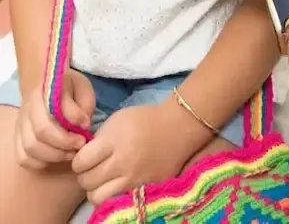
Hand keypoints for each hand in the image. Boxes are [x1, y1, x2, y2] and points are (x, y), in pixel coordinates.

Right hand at [15, 69, 94, 169]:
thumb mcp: (81, 87)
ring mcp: (20, 123)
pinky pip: (23, 157)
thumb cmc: (68, 88)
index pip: (56, 107)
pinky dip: (39, 162)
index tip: (86, 126)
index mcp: (46, 90)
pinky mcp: (17, 138)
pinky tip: (54, 157)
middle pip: (41, 131)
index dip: (74, 119)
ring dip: (54, 155)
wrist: (44, 86)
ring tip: (70, 152)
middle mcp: (29, 107)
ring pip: (31, 147)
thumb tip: (83, 125)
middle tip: (80, 144)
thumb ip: (84, 104)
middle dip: (64, 142)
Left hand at [72, 99, 208, 205]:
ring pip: (97, 198)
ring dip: (96, 189)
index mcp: (113, 142)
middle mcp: (122, 163)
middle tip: (93, 168)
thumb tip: (83, 156)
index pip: (80, 162)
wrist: (177, 128)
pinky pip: (116, 201)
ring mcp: (134, 180)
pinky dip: (112, 195)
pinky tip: (116, 184)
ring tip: (103, 180)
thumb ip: (98, 139)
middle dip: (85, 175)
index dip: (79, 160)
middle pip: (87, 181)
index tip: (85, 157)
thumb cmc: (144, 120)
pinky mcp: (144, 190)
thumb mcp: (117, 120)